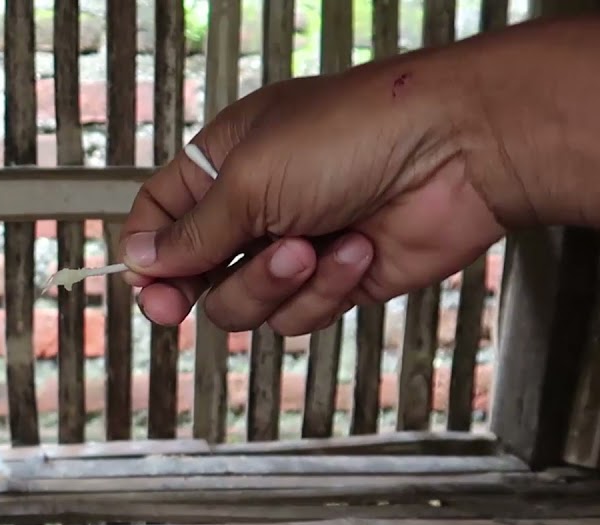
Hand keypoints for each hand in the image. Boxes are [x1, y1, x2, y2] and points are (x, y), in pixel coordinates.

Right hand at [119, 55, 506, 335]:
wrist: (456, 153)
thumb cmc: (355, 133)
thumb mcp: (249, 179)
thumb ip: (191, 232)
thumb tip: (143, 261)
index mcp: (224, 164)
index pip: (160, 216)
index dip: (145, 254)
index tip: (148, 286)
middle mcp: (255, 207)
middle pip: (194, 274)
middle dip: (199, 285)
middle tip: (182, 303)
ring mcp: (294, 248)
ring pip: (244, 305)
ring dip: (271, 284)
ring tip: (309, 247)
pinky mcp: (334, 283)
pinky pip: (298, 316)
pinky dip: (323, 290)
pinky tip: (356, 250)